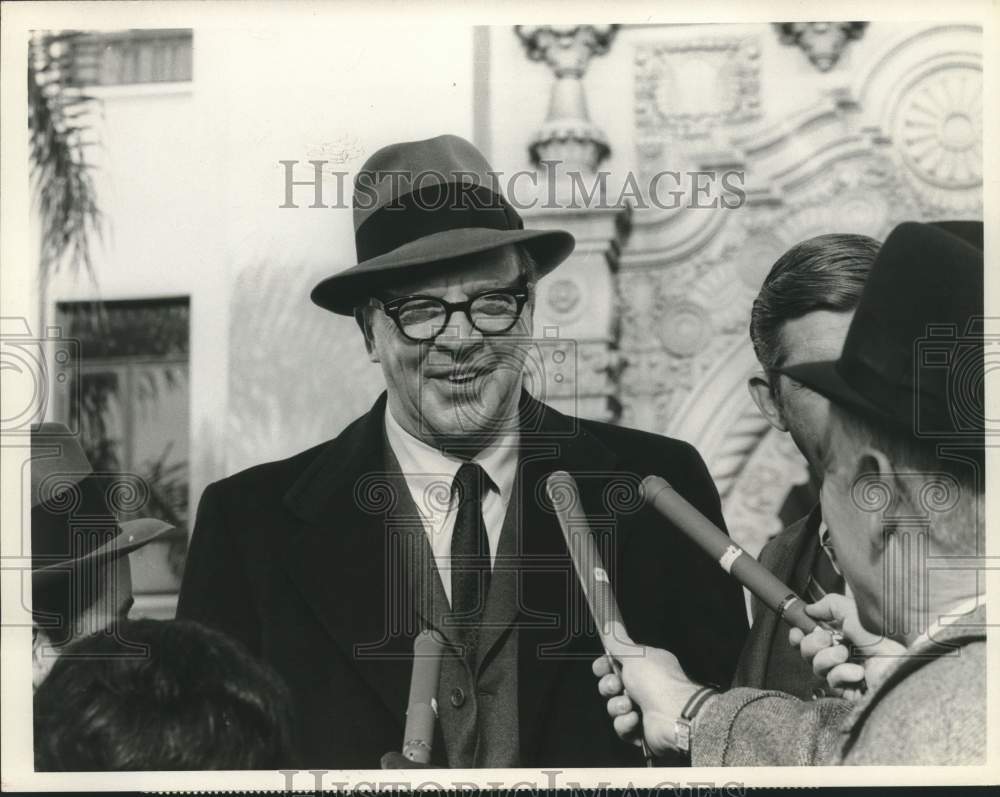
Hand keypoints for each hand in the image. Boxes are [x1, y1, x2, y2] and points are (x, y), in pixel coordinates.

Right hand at [591, 639, 702, 755]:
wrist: (673, 716)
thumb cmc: (657, 682)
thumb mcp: (634, 655)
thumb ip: (618, 642)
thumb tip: (611, 624)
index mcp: (646, 666)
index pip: (617, 664)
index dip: (605, 666)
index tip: (600, 667)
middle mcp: (646, 686)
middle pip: (612, 686)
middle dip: (609, 686)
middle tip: (617, 686)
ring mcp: (643, 709)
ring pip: (614, 707)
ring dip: (618, 706)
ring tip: (630, 705)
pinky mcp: (641, 730)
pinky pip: (621, 726)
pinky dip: (626, 723)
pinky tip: (636, 719)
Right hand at [788, 594, 906, 699]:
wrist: (904, 665)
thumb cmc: (885, 638)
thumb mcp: (855, 612)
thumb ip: (830, 604)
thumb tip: (809, 608)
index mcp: (842, 634)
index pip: (811, 635)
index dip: (799, 634)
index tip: (797, 631)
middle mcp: (841, 653)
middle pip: (807, 652)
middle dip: (811, 644)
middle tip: (826, 639)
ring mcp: (845, 673)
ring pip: (817, 667)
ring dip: (828, 658)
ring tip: (846, 655)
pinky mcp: (849, 691)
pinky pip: (832, 682)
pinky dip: (842, 674)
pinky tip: (858, 673)